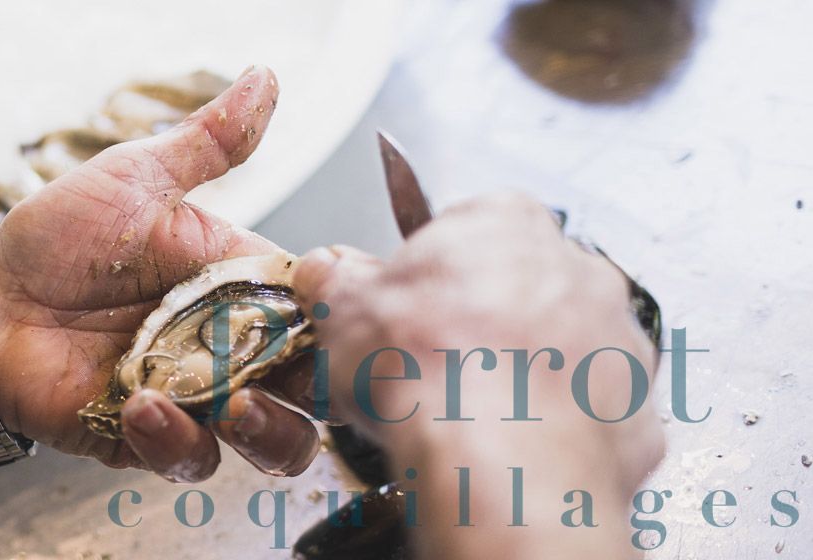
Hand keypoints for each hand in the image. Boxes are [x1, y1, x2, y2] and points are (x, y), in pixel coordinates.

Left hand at [0, 66, 321, 481]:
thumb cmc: (56, 239)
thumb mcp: (135, 180)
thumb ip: (208, 145)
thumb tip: (265, 79)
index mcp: (240, 287)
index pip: (320, 311)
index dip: (341, 317)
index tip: (337, 309)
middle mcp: (229, 350)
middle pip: (316, 390)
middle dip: (322, 390)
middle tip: (296, 373)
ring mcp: (194, 401)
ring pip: (275, 442)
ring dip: (267, 430)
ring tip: (233, 405)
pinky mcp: (148, 442)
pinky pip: (189, 459)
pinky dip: (174, 440)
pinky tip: (139, 407)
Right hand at [290, 192, 664, 493]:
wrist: (495, 463)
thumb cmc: (428, 374)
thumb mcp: (341, 311)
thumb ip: (336, 281)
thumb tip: (326, 273)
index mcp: (504, 222)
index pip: (463, 228)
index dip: (424, 274)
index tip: (400, 309)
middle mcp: (575, 268)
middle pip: (518, 287)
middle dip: (479, 322)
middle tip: (429, 367)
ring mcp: (616, 339)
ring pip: (560, 349)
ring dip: (522, 374)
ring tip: (469, 417)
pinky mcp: (635, 407)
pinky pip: (589, 411)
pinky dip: (555, 428)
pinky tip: (512, 449)